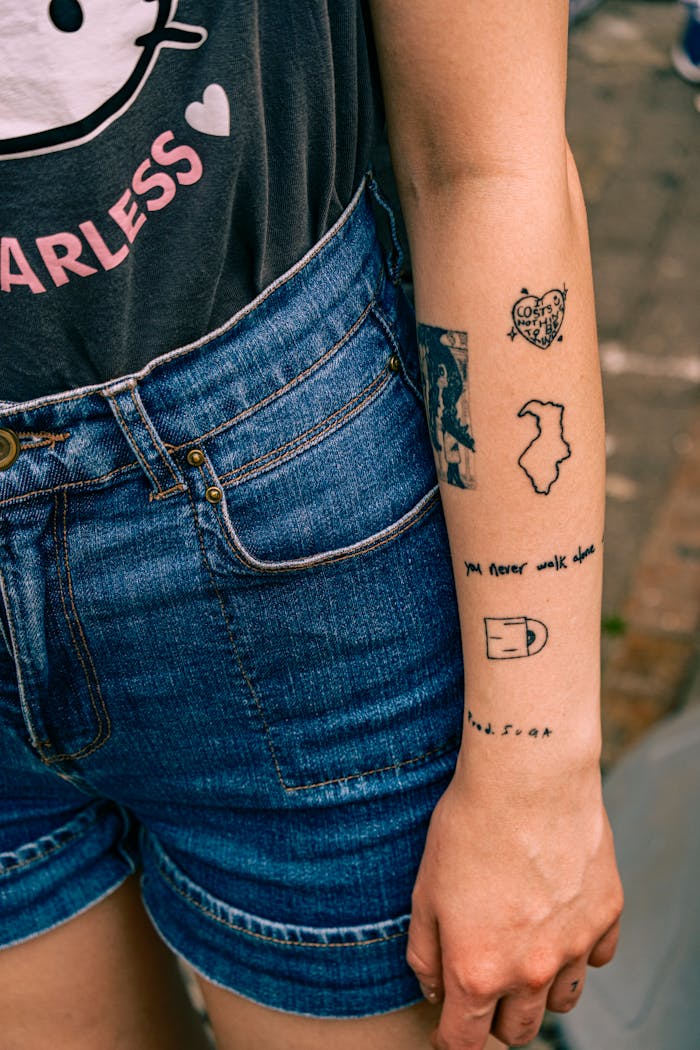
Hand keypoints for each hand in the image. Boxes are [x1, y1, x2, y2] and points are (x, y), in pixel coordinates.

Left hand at [407, 758, 622, 1048]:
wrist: (526, 777)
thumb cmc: (467, 826)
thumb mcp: (424, 889)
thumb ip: (424, 951)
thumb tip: (434, 989)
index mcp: (477, 970)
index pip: (464, 1041)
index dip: (451, 1040)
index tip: (449, 1027)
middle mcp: (530, 970)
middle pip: (518, 1030)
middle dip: (496, 1018)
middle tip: (484, 982)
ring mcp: (574, 945)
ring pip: (561, 1000)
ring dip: (539, 989)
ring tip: (523, 949)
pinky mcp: (606, 915)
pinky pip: (595, 958)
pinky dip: (578, 951)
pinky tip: (559, 919)